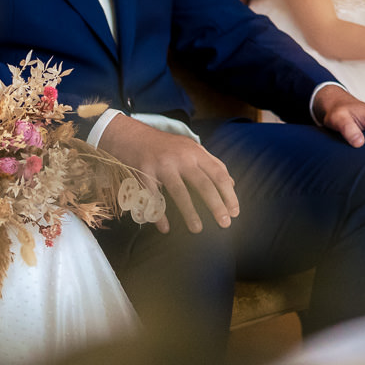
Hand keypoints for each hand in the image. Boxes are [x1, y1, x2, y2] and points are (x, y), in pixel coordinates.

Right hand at [96, 114, 236, 233]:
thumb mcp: (190, 148)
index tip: (234, 212)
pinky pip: (153, 197)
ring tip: (197, 230)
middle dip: (216, 205)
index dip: (229, 194)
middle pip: (203, 183)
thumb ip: (211, 163)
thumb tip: (232, 183)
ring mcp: (161, 164)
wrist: (130, 134)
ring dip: (190, 212)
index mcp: (195, 152)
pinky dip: (158, 213)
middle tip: (224, 223)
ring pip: (179, 191)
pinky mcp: (144, 172)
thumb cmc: (164, 145)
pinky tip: (164, 227)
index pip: (218, 173)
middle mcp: (180, 157)